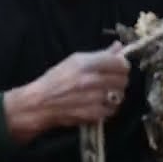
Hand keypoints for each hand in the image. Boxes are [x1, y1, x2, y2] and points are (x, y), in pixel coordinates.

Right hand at [4, 43, 129, 139]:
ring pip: (119, 95)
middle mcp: (91, 80)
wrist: (40, 104)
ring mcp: (93, 98)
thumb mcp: (74, 61)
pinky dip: (108, 108)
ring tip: (103, 93)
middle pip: (122, 79)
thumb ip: (100, 55)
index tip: (119, 67)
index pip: (119, 63)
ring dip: (114, 95)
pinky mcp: (93, 114)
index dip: (122, 65)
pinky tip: (98, 104)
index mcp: (86, 64)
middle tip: (110, 81)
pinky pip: (112, 109)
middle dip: (119, 80)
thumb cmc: (55, 80)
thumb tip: (119, 47)